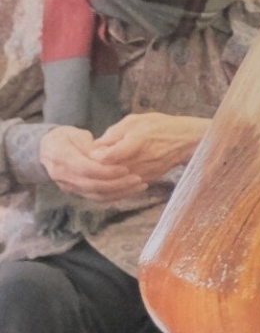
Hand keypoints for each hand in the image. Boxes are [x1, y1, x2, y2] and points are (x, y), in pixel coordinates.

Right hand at [38, 126, 153, 203]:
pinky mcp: (76, 192)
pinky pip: (96, 198)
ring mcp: (68, 186)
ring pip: (96, 195)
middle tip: (138, 179)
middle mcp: (63, 175)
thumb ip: (90, 145)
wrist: (46, 150)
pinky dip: (114, 196)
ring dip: (120, 193)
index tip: (126, 169)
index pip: (86, 169)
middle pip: (93, 185)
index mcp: (61, 157)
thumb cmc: (64, 138)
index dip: (107, 171)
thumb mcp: (75, 134)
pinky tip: (130, 190)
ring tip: (140, 186)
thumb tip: (106, 154)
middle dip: (118, 184)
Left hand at [90, 112, 210, 185]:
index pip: (105, 157)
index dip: (93, 155)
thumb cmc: (161, 126)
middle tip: (91, 158)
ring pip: (116, 180)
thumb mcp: (136, 120)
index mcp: (137, 141)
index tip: (90, 150)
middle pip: (107, 171)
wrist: (187, 141)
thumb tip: (95, 146)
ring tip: (103, 163)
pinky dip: (118, 178)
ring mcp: (145, 173)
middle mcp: (141, 161)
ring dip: (105, 174)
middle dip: (95, 166)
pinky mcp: (148, 180)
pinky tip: (116, 169)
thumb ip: (114, 132)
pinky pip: (126, 183)